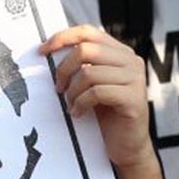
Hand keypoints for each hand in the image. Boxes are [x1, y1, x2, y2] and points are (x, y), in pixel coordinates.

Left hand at [40, 25, 154, 169]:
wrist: (127, 146)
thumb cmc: (107, 115)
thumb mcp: (94, 84)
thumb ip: (83, 65)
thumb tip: (50, 51)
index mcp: (121, 53)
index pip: (89, 32)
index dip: (63, 37)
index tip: (43, 51)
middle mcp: (132, 61)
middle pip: (86, 49)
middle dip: (64, 69)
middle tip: (58, 88)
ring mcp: (135, 79)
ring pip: (89, 72)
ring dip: (73, 92)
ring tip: (72, 105)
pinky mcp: (134, 99)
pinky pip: (97, 92)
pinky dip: (81, 103)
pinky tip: (79, 113)